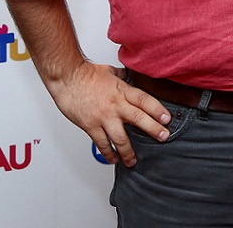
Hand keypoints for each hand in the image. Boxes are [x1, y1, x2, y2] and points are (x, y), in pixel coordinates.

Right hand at [44, 60, 170, 166]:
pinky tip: (113, 159)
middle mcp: (115, 105)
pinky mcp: (90, 126)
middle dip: (153, 129)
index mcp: (122, 91)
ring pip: (120, 137)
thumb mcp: (110, 71)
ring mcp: (103, 117)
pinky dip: (108, 153)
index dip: (157, 110)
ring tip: (134, 160)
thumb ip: (122, 76)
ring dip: (128, 151)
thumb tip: (128, 76)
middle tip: (163, 137)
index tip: (167, 119)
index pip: (145, 100)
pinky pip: (101, 143)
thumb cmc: (85, 74)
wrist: (66, 78)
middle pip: (139, 118)